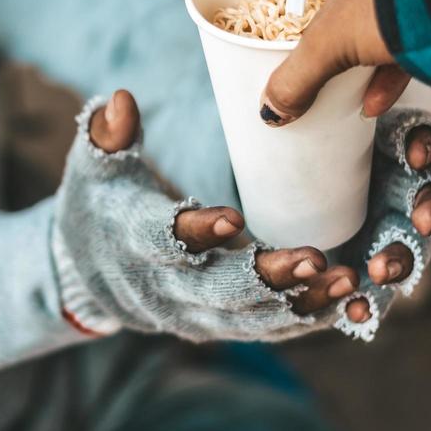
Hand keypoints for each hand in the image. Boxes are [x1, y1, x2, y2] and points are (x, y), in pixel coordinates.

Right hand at [55, 90, 430, 342]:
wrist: (85, 272)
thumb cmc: (98, 203)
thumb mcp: (93, 166)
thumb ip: (107, 134)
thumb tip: (120, 99)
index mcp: (132, 241)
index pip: (163, 240)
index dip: (196, 233)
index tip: (233, 220)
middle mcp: (163, 288)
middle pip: (218, 291)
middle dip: (266, 279)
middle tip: (315, 258)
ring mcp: (192, 316)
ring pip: (248, 319)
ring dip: (298, 304)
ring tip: (345, 280)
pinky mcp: (216, 327)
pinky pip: (263, 332)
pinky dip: (302, 321)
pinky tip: (343, 300)